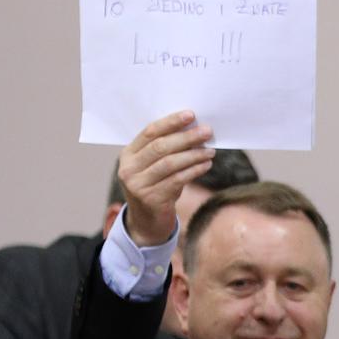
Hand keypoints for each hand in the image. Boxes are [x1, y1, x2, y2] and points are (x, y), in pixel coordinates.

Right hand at [116, 111, 213, 246]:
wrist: (147, 222)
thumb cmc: (156, 188)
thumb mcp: (154, 168)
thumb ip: (166, 150)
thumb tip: (195, 130)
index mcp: (128, 155)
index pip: (149, 132)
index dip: (171, 122)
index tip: (191, 115)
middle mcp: (129, 169)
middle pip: (160, 147)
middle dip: (186, 137)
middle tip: (207, 131)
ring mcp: (138, 185)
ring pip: (170, 164)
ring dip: (193, 155)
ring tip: (210, 150)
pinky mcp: (151, 199)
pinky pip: (177, 180)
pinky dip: (194, 171)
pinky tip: (206, 165)